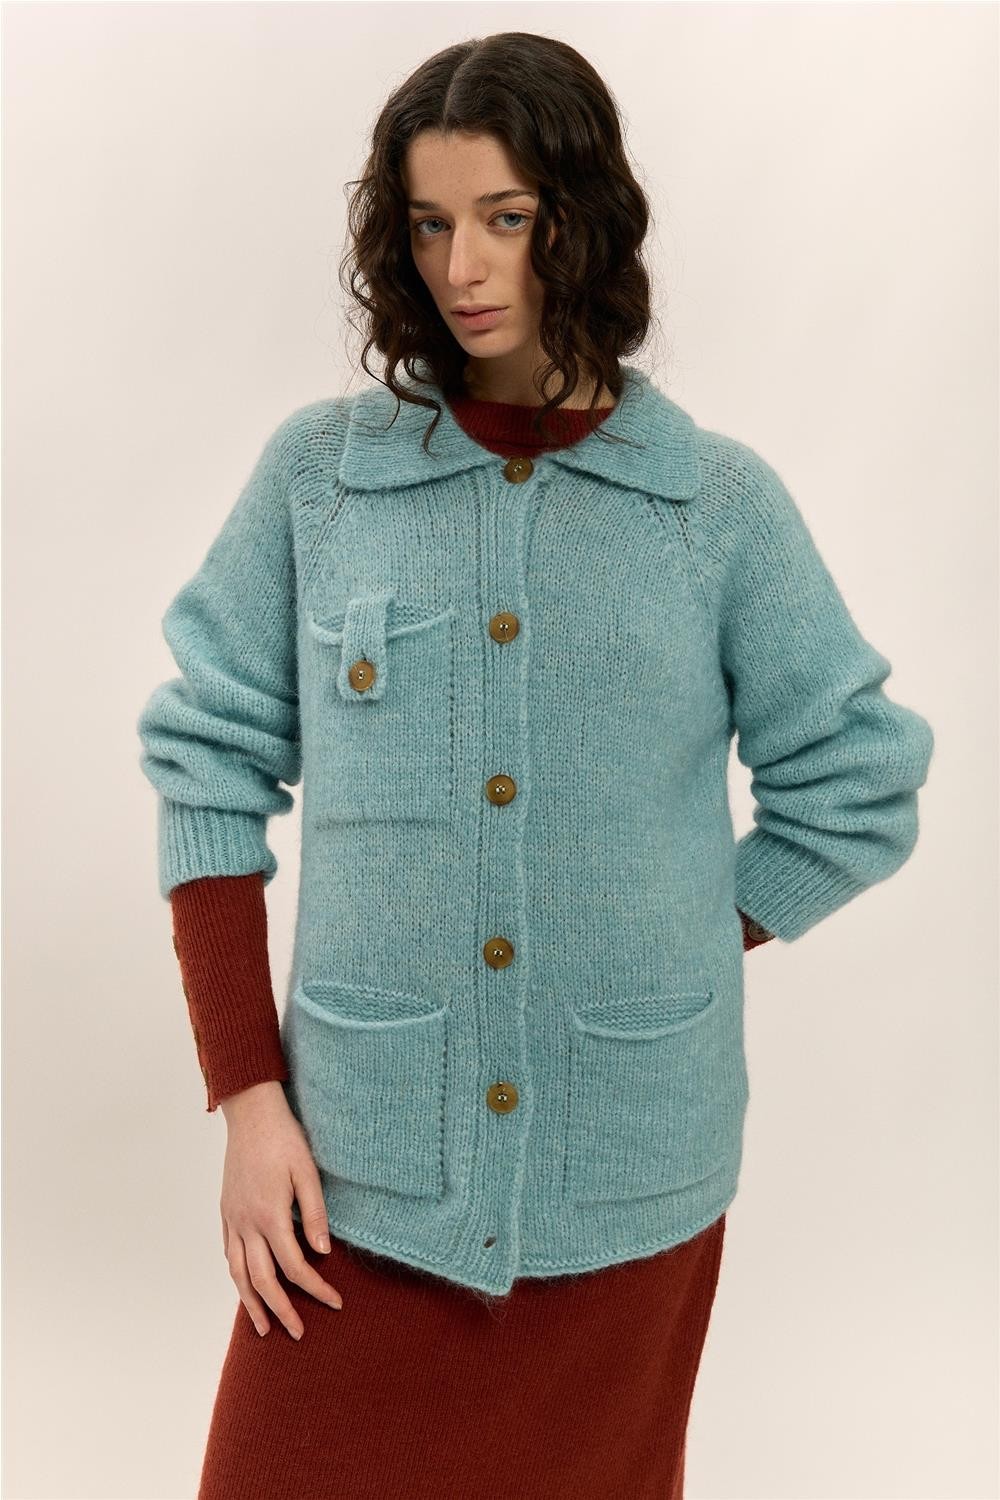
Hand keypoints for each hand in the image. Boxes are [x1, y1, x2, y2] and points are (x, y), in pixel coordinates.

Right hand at [218, 1081, 343, 1338]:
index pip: (294, 1267)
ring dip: (251, 1302)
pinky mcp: (226, 1210)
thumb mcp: (308, 1171)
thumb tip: (322, 1253)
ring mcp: (233, 1218)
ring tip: (263, 1327)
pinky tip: (244, 1284)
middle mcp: (247, 1222)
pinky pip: (228, 1252)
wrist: (251, 1113)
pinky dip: (236, 1275)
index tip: (335, 1303)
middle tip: (298, 1333)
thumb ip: (315, 1213)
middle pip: (263, 1280)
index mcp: (270, 1215)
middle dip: (281, 1310)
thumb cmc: (285, 1138)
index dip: (315, 1289)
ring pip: (237, 1272)